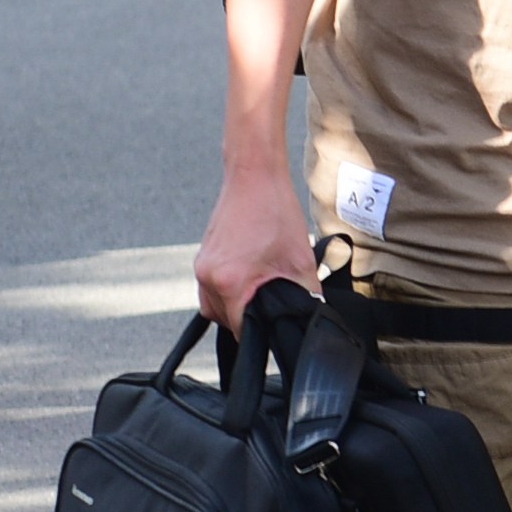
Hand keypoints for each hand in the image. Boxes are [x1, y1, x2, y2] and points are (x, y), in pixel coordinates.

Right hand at [194, 164, 317, 333]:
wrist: (253, 175)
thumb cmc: (274, 211)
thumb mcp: (300, 260)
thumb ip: (306, 296)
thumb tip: (311, 318)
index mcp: (229, 282)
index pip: (239, 331)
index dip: (260, 336)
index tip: (274, 332)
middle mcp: (207, 277)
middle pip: (224, 321)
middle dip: (248, 320)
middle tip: (271, 309)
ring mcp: (201, 266)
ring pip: (214, 306)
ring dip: (236, 306)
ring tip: (260, 293)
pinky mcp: (202, 257)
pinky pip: (211, 288)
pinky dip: (228, 290)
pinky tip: (250, 278)